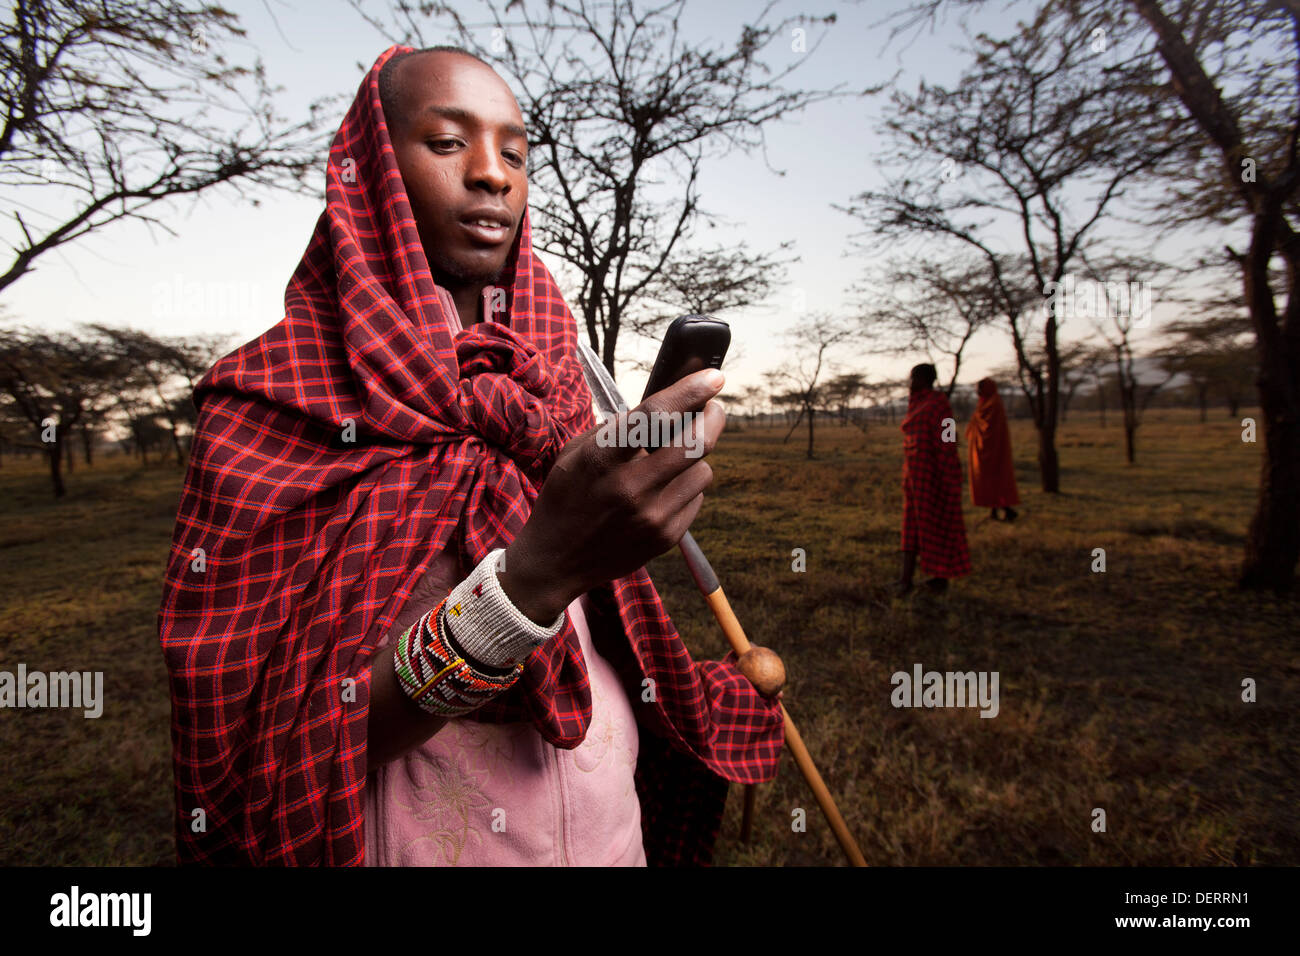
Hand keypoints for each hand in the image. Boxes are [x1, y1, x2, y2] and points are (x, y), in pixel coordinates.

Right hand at [498, 368, 725, 622]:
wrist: (556, 560)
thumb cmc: (566, 497)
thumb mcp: (576, 454)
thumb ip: (617, 429)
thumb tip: (668, 403)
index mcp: (602, 459)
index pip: (656, 415)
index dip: (691, 391)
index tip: (714, 377)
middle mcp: (630, 488)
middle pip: (695, 443)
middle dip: (713, 418)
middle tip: (714, 408)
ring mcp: (652, 517)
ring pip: (703, 471)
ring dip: (696, 459)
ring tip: (674, 461)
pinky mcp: (666, 538)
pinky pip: (697, 499)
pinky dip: (687, 489)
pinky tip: (663, 492)